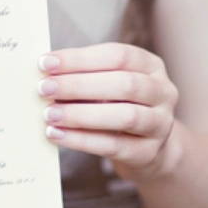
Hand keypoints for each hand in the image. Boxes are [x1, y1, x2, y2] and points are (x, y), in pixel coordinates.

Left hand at [37, 43, 178, 179]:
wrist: (148, 149)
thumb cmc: (118, 107)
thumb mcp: (108, 85)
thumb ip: (84, 76)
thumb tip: (45, 74)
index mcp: (151, 66)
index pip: (118, 55)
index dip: (80, 58)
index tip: (46, 64)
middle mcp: (163, 92)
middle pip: (124, 84)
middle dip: (79, 85)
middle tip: (44, 89)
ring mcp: (161, 124)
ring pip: (125, 116)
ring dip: (80, 114)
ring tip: (49, 114)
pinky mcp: (150, 152)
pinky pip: (114, 146)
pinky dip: (82, 140)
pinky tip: (57, 134)